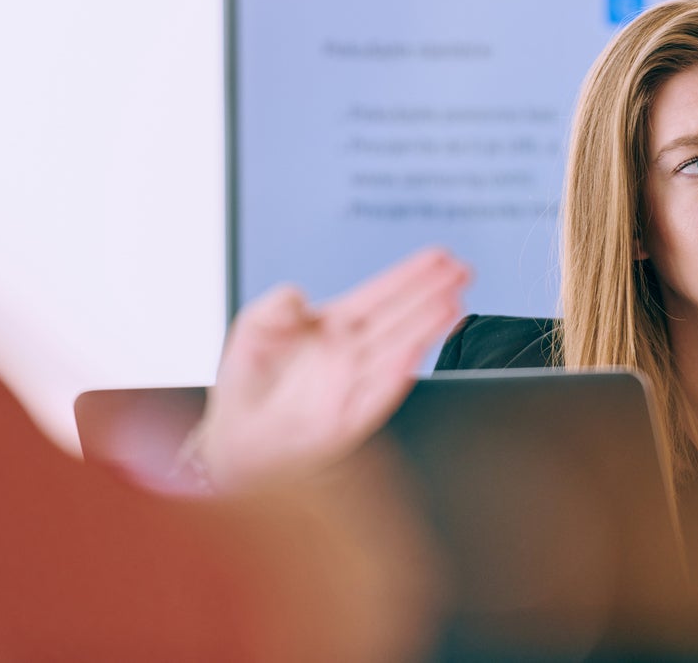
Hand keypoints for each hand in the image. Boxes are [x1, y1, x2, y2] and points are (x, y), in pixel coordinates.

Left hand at [194, 248, 469, 491]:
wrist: (235, 440)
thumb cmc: (246, 384)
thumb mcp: (253, 330)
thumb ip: (274, 307)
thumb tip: (296, 294)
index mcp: (335, 326)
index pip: (381, 294)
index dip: (410, 275)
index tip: (438, 257)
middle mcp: (352, 352)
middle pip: (400, 315)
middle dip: (432, 292)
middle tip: (462, 271)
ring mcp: (355, 383)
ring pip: (399, 349)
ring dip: (426, 327)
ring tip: (452, 304)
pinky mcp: (351, 418)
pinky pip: (380, 393)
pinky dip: (397, 374)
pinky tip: (417, 352)